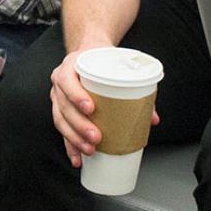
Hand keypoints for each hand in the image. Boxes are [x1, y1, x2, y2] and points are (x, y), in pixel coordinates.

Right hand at [48, 47, 158, 167]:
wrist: (88, 52)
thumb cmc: (100, 58)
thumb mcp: (113, 66)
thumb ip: (134, 89)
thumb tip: (152, 118)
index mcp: (70, 67)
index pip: (68, 81)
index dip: (77, 95)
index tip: (91, 108)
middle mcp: (60, 82)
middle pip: (64, 106)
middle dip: (80, 125)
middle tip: (96, 137)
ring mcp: (58, 97)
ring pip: (61, 120)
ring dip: (74, 138)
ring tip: (90, 149)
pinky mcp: (60, 110)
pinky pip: (62, 130)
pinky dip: (69, 146)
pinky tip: (77, 158)